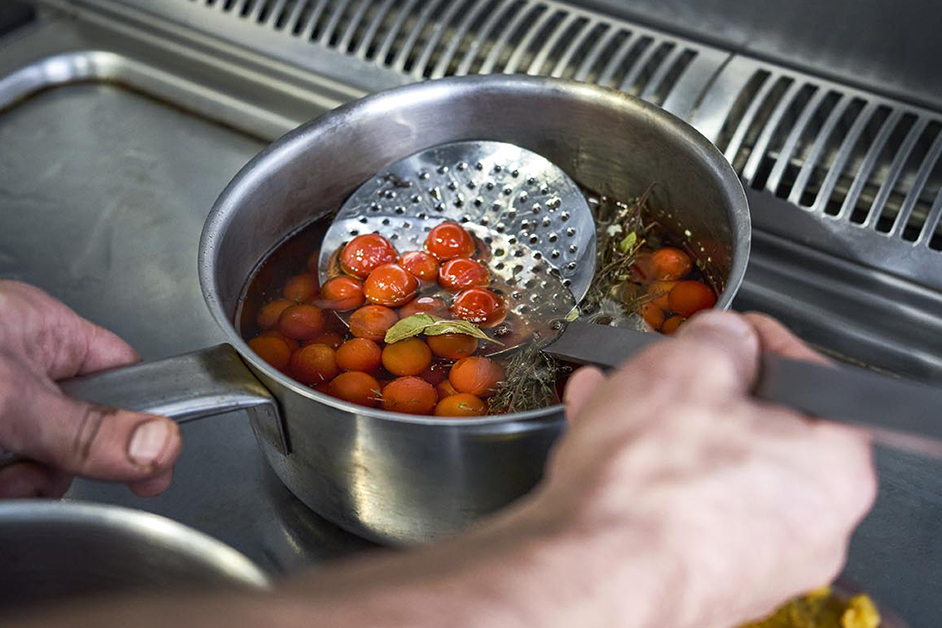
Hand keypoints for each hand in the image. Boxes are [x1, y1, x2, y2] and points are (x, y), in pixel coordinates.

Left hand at [0, 281, 180, 497]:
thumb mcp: (13, 396)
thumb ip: (87, 428)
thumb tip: (162, 444)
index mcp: (46, 331)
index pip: (128, 376)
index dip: (144, 421)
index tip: (153, 470)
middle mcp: (23, 367)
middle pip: (84, 433)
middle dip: (62, 466)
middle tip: (32, 470)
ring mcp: (1, 406)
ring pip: (41, 464)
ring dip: (21, 485)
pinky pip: (11, 478)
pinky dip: (5, 492)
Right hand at [526, 311, 875, 627]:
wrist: (590, 574)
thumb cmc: (648, 487)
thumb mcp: (688, 366)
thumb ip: (721, 337)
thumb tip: (725, 336)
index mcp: (833, 470)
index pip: (809, 380)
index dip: (757, 342)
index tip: (727, 332)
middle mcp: (806, 527)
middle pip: (754, 430)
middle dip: (695, 389)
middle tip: (664, 369)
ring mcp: (753, 561)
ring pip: (708, 469)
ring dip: (661, 427)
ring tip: (612, 398)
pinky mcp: (700, 578)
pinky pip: (680, 508)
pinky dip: (648, 473)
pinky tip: (602, 442)